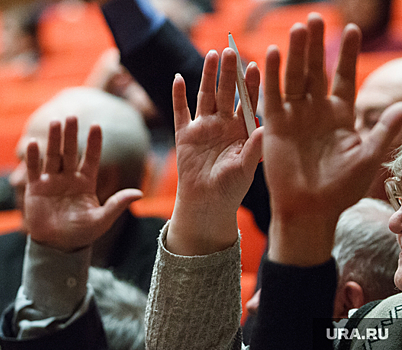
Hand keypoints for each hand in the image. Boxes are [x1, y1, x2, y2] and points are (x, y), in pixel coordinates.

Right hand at [23, 116, 141, 251]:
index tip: (96, 126)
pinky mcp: (36, 189)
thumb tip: (139, 193)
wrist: (58, 246)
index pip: (91, 158)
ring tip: (56, 122)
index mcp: (86, 182)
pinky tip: (34, 143)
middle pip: (70, 152)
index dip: (93, 143)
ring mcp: (51, 182)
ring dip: (54, 140)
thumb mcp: (102, 219)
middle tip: (73, 116)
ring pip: (53, 156)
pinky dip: (33, 157)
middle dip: (71, 135)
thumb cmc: (82, 233)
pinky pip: (34, 170)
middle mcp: (68, 178)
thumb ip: (117, 204)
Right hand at [166, 49, 262, 255]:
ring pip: (205, 96)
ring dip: (207, 76)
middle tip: (230, 51)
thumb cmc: (231, 189)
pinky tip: (179, 78)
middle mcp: (223, 124)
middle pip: (226, 92)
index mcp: (242, 130)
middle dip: (228, 72)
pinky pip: (181, 111)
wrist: (206, 203)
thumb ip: (254, 147)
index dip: (250, 84)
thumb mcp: (246, 168)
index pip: (248, 101)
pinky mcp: (184, 134)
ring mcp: (203, 127)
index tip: (255, 66)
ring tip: (211, 55)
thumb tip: (264, 127)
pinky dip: (179, 96)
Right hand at [263, 14, 401, 264]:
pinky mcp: (275, 125)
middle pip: (316, 70)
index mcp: (340, 115)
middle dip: (317, 44)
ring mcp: (295, 116)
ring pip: (295, 77)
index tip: (351, 29)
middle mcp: (316, 111)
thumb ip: (384, 132)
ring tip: (298, 27)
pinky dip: (271, 75)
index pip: (344, 77)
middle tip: (315, 17)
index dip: (346, 54)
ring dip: (296, 53)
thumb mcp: (369, 157)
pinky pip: (272, 95)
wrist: (309, 208)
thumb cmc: (341, 188)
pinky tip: (271, 54)